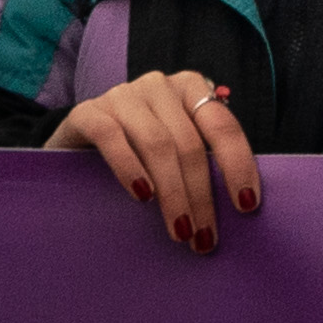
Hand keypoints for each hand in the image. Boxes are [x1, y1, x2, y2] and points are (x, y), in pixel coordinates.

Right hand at [50, 70, 257, 251]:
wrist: (76, 137)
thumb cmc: (137, 145)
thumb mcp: (174, 144)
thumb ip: (201, 157)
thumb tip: (240, 202)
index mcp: (191, 88)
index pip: (223, 127)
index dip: (237, 165)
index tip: (246, 204)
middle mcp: (159, 86)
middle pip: (189, 143)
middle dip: (200, 194)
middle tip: (204, 236)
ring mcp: (122, 95)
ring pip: (156, 144)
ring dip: (172, 192)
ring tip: (179, 230)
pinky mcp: (87, 111)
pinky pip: (111, 138)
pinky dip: (130, 169)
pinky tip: (143, 197)